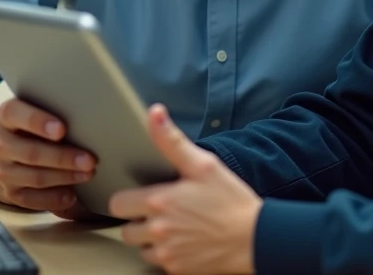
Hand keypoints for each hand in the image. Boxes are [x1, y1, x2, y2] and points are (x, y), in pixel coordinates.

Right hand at [0, 98, 96, 213]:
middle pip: (31, 152)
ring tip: (88, 174)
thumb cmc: (35, 124)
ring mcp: (3, 170)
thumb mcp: (39, 110)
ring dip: (65, 177)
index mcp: (7, 115)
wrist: (8, 149)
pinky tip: (71, 196)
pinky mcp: (10, 192)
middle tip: (90, 160)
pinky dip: (54, 199)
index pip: (15, 114)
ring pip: (35, 177)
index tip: (62, 130)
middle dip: (63, 158)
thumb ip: (55, 109)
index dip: (38, 122)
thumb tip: (88, 117)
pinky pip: (32, 200)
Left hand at [108, 105, 260, 274]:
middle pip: (125, 230)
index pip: (117, 203)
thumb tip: (154, 114)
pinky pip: (159, 262)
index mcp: (159, 201)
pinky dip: (167, 254)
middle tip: (157, 212)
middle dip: (137, 221)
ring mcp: (167, 253)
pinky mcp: (177, 269)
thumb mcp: (203, 164)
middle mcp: (157, 230)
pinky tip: (183, 241)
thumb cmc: (231, 200)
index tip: (140, 196)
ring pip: (141, 248)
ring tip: (171, 227)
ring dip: (150, 240)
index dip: (127, 199)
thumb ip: (172, 140)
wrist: (255, 238)